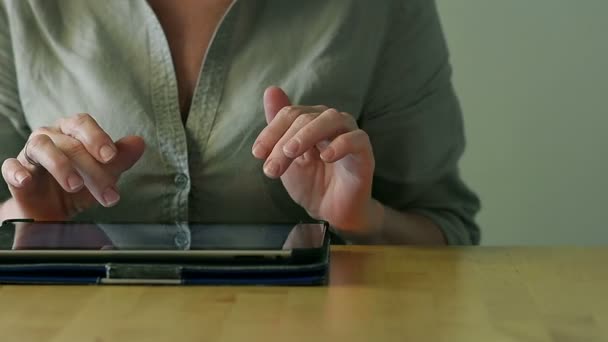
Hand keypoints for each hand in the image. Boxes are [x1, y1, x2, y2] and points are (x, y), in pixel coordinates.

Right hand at [1, 113, 144, 220]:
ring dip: (61, 166)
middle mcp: (51, 136)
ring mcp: (30, 153)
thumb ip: (121, 158)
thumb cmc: (81, 184)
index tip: (111, 156)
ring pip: (41, 147)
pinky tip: (26, 180)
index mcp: (72, 131)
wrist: (53, 211)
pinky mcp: (15, 172)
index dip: (97, 137)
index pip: (82, 123)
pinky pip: (10, 166)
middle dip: (92, 168)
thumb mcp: (105, 173)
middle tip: (107, 190)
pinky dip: (17, 172)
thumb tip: (140, 142)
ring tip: (75, 185)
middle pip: (69, 143)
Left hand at [253, 87, 378, 233]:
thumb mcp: (286, 158)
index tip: (257, 154)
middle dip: (283, 141)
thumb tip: (271, 89)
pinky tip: (326, 157)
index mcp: (312, 120)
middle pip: (306, 117)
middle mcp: (331, 122)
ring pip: (331, 119)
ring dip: (307, 135)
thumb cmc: (311, 183)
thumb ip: (278, 127)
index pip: (290, 114)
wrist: (332, 212)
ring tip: (291, 153)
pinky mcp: (364, 152)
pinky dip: (340, 145)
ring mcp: (350, 134)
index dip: (271, 131)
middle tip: (272, 168)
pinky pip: (356, 139)